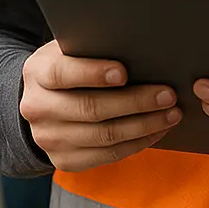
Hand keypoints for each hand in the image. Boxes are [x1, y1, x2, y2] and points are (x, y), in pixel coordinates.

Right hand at [20, 39, 181, 171]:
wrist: (41, 101)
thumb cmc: (67, 65)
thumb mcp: (68, 49)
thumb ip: (91, 48)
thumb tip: (136, 46)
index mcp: (37, 73)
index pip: (63, 74)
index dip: (94, 73)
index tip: (124, 72)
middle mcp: (38, 109)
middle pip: (91, 109)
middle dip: (135, 102)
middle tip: (167, 94)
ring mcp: (49, 139)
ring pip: (103, 137)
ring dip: (143, 126)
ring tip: (171, 114)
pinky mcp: (64, 161)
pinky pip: (107, 156)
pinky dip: (136, 143)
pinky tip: (156, 130)